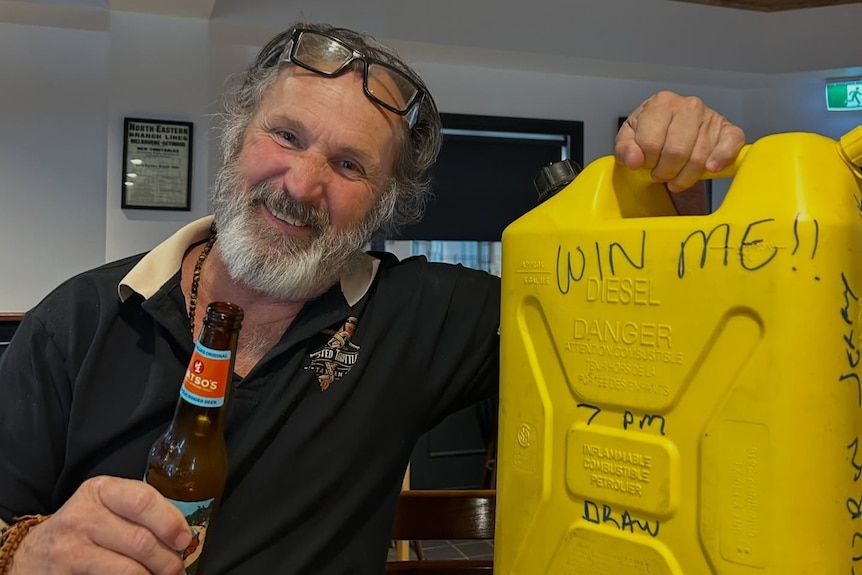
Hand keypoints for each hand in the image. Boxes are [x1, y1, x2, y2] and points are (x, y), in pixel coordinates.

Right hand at [10, 476, 191, 574]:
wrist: (31, 553)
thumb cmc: (82, 529)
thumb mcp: (104, 507)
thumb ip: (139, 513)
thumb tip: (180, 535)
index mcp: (100, 491)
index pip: (142, 500)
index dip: (169, 521)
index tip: (184, 539)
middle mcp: (82, 515)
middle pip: (140, 540)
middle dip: (166, 560)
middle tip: (177, 569)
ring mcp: (70, 547)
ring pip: (127, 568)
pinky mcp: (64, 574)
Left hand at [615, 90, 745, 191]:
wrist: (671, 130)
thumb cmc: (649, 133)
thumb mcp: (628, 139)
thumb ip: (625, 150)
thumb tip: (634, 161)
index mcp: (661, 103)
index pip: (651, 143)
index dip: (646, 162)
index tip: (646, 164)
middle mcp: (688, 105)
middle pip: (676, 153)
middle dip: (664, 172)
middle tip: (660, 174)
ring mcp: (710, 116)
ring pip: (699, 158)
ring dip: (685, 177)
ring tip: (676, 176)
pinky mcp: (728, 129)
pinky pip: (731, 144)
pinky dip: (721, 158)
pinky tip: (711, 168)